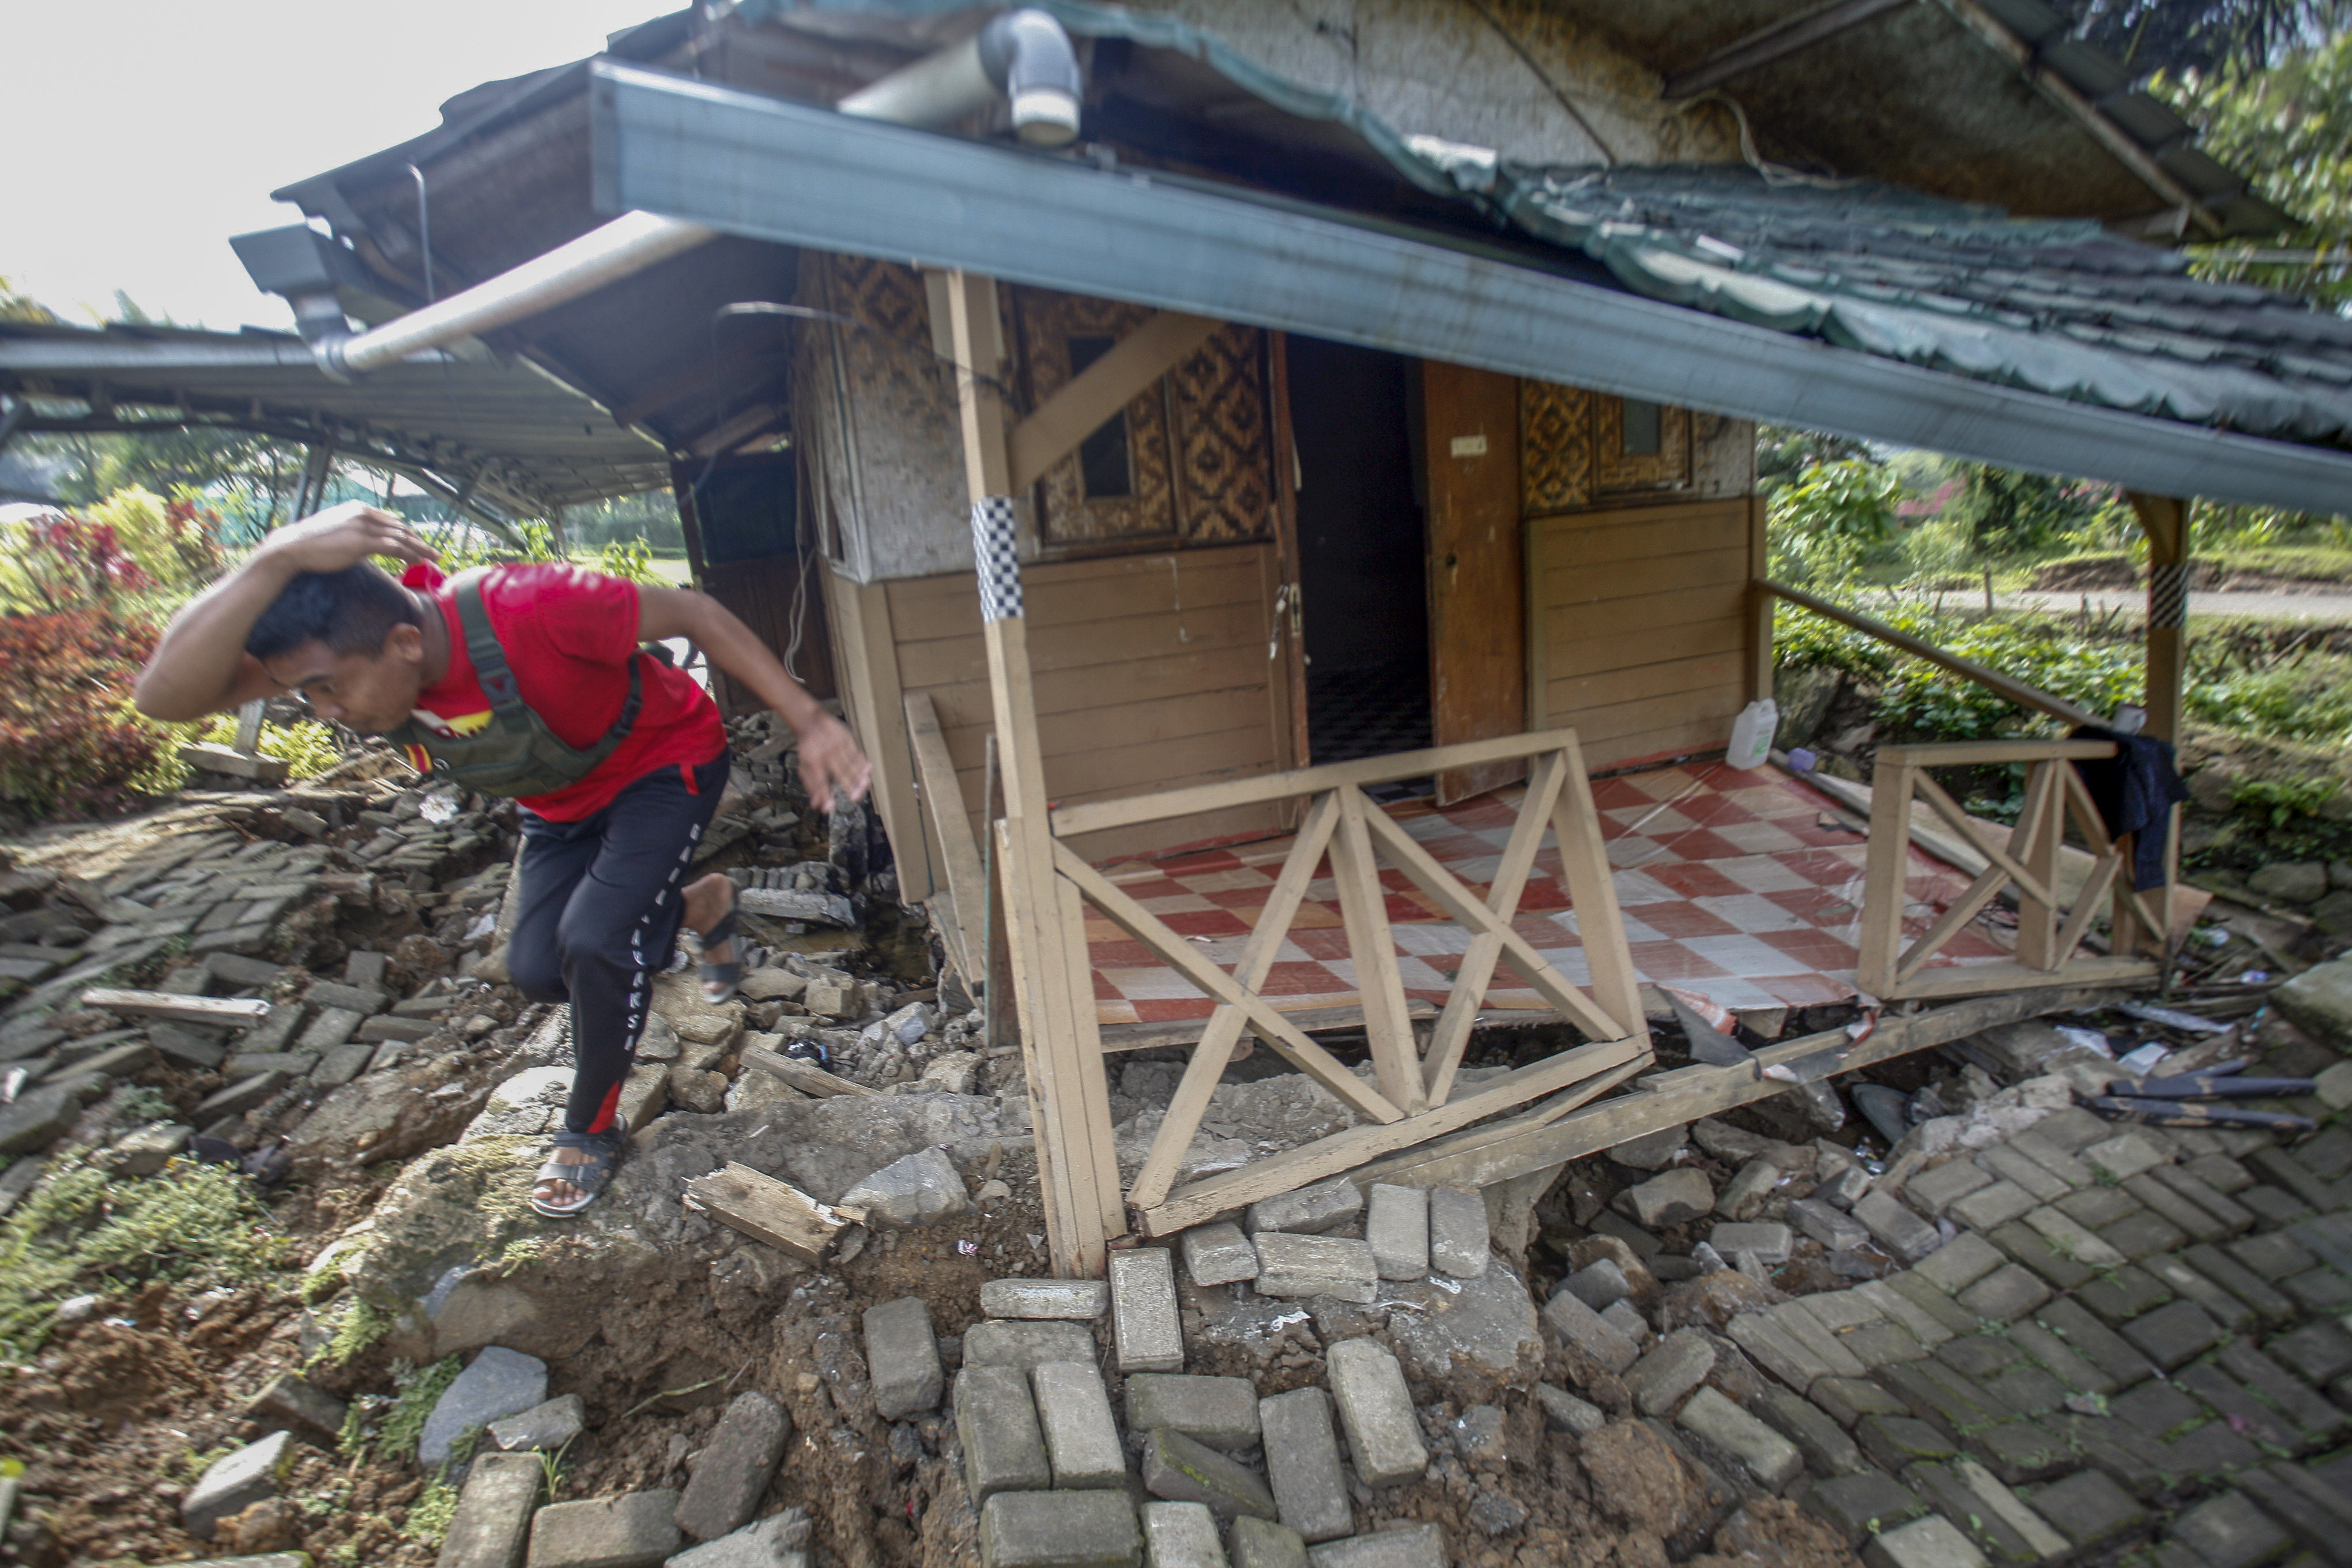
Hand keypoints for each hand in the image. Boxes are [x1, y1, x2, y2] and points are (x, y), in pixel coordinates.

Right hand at [256, 502, 436, 575]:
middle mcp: (363, 514)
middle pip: (400, 528)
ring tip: (432, 559)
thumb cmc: (312, 543)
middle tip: (433, 553)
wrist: (292, 547)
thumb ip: (353, 533)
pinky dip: (408, 554)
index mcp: (359, 509)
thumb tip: (362, 544)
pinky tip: (416, 562)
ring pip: (400, 537)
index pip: (391, 522)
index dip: (407, 535)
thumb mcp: (337, 531)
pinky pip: (393, 547)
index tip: (417, 545)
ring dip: (418, 549)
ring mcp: (362, 526)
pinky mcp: (361, 541)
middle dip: (418, 541)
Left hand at [795, 714, 872, 814]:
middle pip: (839, 772)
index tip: (829, 807)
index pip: (819, 781)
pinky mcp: (847, 738)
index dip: (824, 795)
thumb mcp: (805, 767)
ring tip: (865, 787)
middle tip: (855, 798)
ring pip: (851, 763)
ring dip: (859, 776)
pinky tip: (868, 770)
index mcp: (813, 762)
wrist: (812, 722)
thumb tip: (816, 805)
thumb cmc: (809, 749)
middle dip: (848, 786)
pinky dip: (863, 762)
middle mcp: (826, 754)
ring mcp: (838, 745)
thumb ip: (811, 786)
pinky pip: (857, 752)